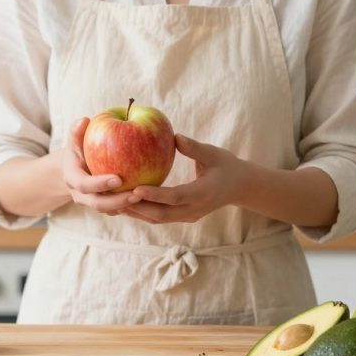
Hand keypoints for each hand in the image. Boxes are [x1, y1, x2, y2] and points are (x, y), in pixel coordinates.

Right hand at [62, 118, 141, 214]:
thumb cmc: (78, 149)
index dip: (100, 184)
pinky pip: (120, 209)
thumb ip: (77, 131)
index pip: (84, 185)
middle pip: (99, 204)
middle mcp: (82, 196)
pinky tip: (149, 199)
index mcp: (72, 179)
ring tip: (146, 198)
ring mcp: (95, 203)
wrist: (76, 169)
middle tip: (136, 195)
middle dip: (118, 201)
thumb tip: (84, 120)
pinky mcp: (107, 206)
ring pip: (111, 210)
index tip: (118, 178)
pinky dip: (133, 206)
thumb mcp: (75, 139)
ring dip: (128, 206)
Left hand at [124, 134, 248, 223]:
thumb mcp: (214, 154)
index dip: (155, 195)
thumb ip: (195, 148)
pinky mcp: (184, 216)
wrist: (240, 187)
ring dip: (137, 212)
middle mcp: (194, 209)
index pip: (175, 197)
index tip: (136, 189)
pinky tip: (126, 203)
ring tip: (114, 202)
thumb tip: (174, 136)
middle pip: (162, 214)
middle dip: (138, 207)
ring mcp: (189, 216)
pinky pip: (160, 217)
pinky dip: (143, 212)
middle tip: (116, 197)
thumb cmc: (227, 166)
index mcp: (203, 194)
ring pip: (158, 219)